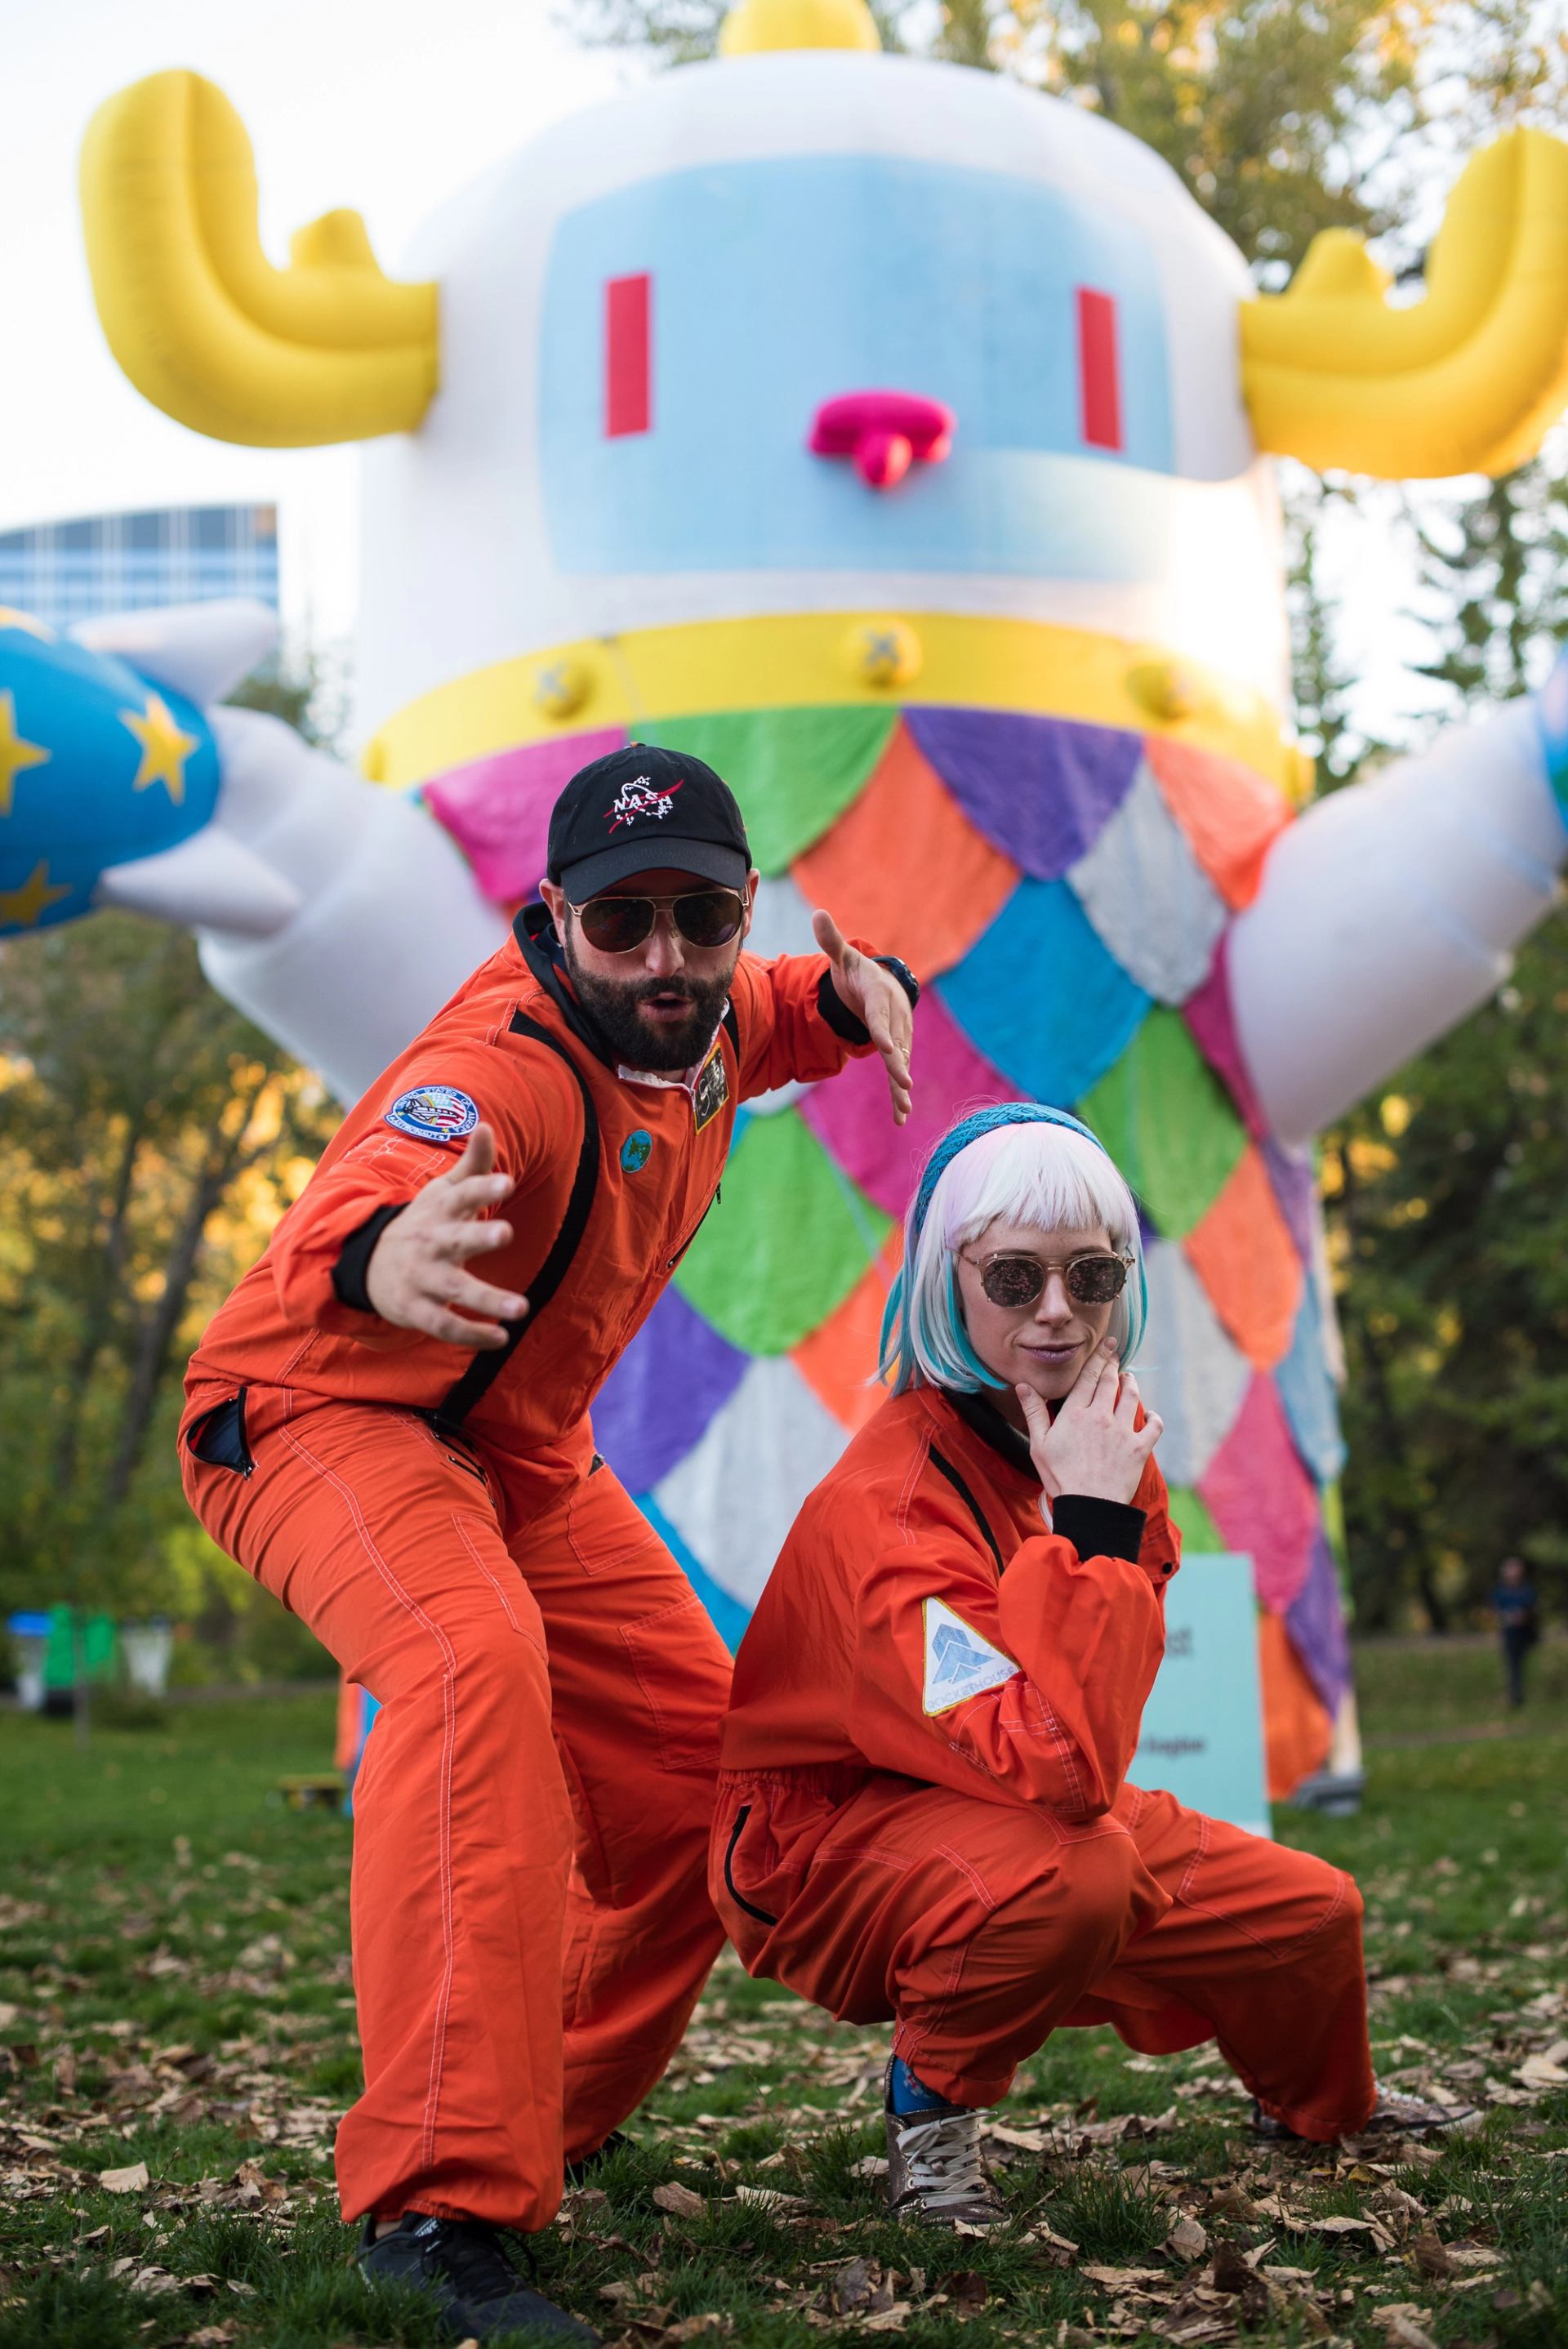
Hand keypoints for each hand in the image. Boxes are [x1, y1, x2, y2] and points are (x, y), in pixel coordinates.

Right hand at [364, 1123, 526, 1348]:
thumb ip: (472, 1165)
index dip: (483, 1187)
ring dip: (486, 1299)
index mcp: (440, 1211)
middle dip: (479, 1236)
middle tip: (506, 1233)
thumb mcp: (443, 1192)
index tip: (507, 1181)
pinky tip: (501, 1339)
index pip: (463, 1194)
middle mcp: (431, 1243)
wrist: (367, 1263)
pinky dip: (471, 1335)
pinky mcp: (416, 1310)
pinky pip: (444, 1325)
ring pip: (453, 1290)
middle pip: (455, 1239)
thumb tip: (486, 1124)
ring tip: (521, 1308)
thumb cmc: (423, 1223)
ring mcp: (421, 1278)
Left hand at [812, 909, 913, 1124]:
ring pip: (901, 1064)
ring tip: (905, 1109)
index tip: (888, 1047)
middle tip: (904, 1081)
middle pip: (896, 1045)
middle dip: (899, 1065)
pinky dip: (899, 1096)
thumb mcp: (843, 957)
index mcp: (879, 997)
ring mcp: (897, 1039)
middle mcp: (893, 1020)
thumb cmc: (858, 973)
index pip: (880, 1016)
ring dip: (902, 1087)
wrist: (883, 986)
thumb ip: (831, 941)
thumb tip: (818, 913)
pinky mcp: (895, 1053)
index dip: (884, 1031)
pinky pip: (897, 1075)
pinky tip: (902, 1119)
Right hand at [1016, 1341, 1162, 1504]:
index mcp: (1075, 1414)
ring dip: (1131, 1384)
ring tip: (1129, 1378)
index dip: (1097, 1358)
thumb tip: (1023, 1386)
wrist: (1089, 1506)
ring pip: (1131, 1397)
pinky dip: (1154, 1417)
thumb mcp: (1038, 1445)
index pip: (1088, 1377)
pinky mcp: (1140, 1448)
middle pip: (1109, 1381)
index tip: (1105, 1345)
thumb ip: (1034, 1413)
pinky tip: (1150, 1414)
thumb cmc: (1060, 1478)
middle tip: (1116, 1352)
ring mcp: (1123, 1431)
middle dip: (1113, 1363)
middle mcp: (1101, 1416)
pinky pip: (1154, 1426)